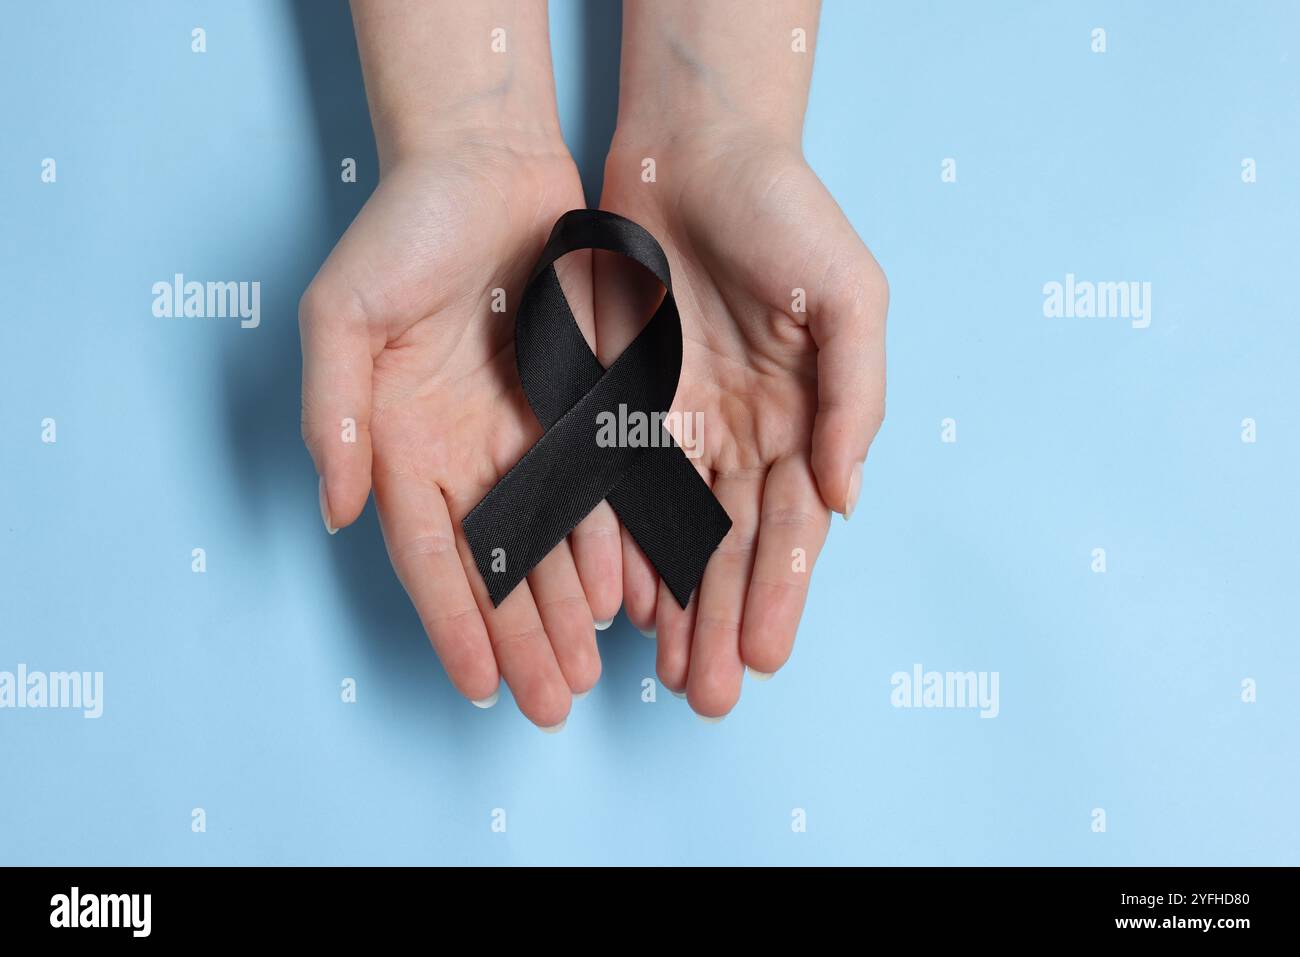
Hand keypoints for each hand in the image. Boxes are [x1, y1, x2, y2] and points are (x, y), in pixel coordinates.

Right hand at [300, 130, 622, 727]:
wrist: (487, 165)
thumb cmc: (404, 228)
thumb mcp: (343, 312)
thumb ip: (336, 410)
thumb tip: (341, 508)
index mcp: (402, 441)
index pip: (429, 553)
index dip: (454, 620)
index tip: (478, 685)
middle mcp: (463, 451)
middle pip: (497, 564)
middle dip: (523, 638)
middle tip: (552, 704)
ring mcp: (522, 433)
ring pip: (552, 541)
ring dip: (569, 610)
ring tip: (592, 674)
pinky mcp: (578, 405)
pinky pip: (598, 487)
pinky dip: (611, 542)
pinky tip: (629, 596)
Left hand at [594, 129, 887, 717]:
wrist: (694, 149)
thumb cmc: (785, 214)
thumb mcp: (850, 297)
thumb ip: (854, 398)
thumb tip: (845, 498)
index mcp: (800, 418)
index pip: (789, 526)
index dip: (778, 591)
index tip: (765, 655)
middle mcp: (739, 433)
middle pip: (729, 547)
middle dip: (722, 621)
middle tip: (710, 696)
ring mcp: (675, 421)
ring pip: (672, 534)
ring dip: (673, 604)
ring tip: (667, 671)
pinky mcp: (615, 399)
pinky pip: (613, 486)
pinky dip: (618, 544)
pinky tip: (619, 600)